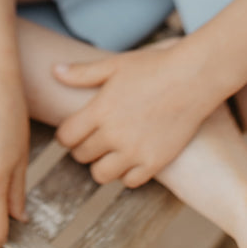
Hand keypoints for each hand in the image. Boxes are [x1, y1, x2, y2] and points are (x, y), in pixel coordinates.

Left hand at [52, 39, 222, 186]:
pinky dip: (127, 174)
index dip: (66, 135)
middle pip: (81, 156)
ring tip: (110, 151)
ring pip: (101, 175)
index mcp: (100, 110)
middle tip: (93, 138)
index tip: (74, 131)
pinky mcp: (154, 163)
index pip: (66, 137)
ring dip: (102, 164)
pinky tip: (131, 158)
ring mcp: (134, 151)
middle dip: (83, 147)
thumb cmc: (152, 67)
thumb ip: (82, 73)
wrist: (192, 79)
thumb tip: (54, 71)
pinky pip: (129, 182)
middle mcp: (113, 135)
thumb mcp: (114, 65)